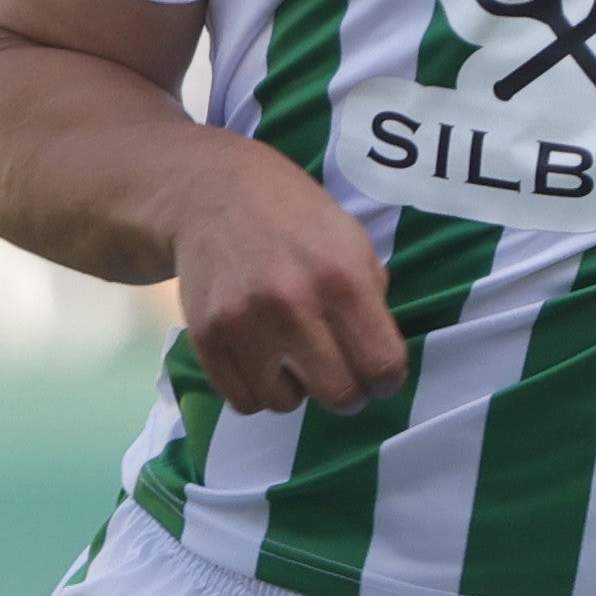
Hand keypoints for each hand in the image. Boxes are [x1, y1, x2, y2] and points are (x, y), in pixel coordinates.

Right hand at [161, 136, 409, 413]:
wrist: (212, 191)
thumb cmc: (292, 217)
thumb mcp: (350, 239)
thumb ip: (371, 297)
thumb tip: (380, 359)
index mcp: (342, 278)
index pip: (383, 365)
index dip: (387, 379)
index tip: (378, 375)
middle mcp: (294, 304)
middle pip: (340, 396)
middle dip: (347, 392)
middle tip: (339, 374)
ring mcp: (245, 323)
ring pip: (285, 404)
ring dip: (294, 389)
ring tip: (290, 356)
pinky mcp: (207, 336)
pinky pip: (242, 400)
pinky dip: (255, 387)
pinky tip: (259, 358)